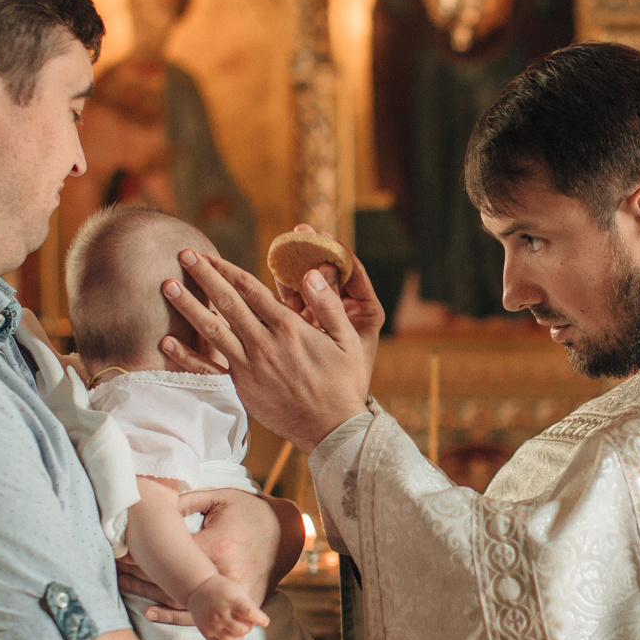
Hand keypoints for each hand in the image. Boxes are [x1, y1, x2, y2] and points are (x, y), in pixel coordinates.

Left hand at [123, 488, 284, 626]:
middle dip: (140, 575)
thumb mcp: (220, 498)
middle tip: (116, 569)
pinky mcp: (238, 602)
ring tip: (124, 586)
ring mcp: (232, 592)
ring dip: (150, 595)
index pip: (170, 555)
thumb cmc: (250, 511)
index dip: (142, 554)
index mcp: (217, 545)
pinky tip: (151, 613)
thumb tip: (156, 503)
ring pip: (183, 602)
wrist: (287, 532)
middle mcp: (223, 573)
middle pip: (171, 581)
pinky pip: (204, 614)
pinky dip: (175, 616)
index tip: (120, 550)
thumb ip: (187, 501)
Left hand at [161, 250, 369, 452]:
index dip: (227, 269)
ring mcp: (249, 367)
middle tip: (184, 254)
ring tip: (167, 286)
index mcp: (289, 327)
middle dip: (204, 277)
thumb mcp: (349, 340)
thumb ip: (327, 304)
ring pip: (212, 331)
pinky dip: (186, 356)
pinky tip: (166, 342)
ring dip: (188, 307)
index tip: (209, 255)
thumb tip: (311, 272)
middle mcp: (264, 343)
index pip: (251, 289)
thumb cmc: (344, 383)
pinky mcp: (241, 389)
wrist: (333, 429)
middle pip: (227, 303)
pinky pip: (208, 371)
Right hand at [187, 576, 269, 639]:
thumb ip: (250, 606)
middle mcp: (220, 613)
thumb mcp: (238, 591)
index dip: (260, 619)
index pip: (249, 613)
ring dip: (240, 637)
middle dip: (248, 627)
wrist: (198, 588)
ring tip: (237, 628)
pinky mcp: (205, 633)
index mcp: (230, 600)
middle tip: (245, 620)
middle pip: (242, 630)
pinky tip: (230, 637)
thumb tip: (263, 624)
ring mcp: (211, 624)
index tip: (265, 621)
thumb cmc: (224, 590)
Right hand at [273, 224, 384, 375]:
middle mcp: (344, 308)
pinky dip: (286, 283)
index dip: (340, 253)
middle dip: (317, 250)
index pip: (354, 273)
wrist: (330, 409)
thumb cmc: (345, 378)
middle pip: (330, 271)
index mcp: (365, 310)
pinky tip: (275, 266)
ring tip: (288, 241)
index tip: (326, 235)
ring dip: (299, 262)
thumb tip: (322, 268)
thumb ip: (332, 306)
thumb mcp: (344, 340)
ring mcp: (323, 314)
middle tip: (304, 229)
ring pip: (310, 281)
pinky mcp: (304, 322)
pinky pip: (295, 296)